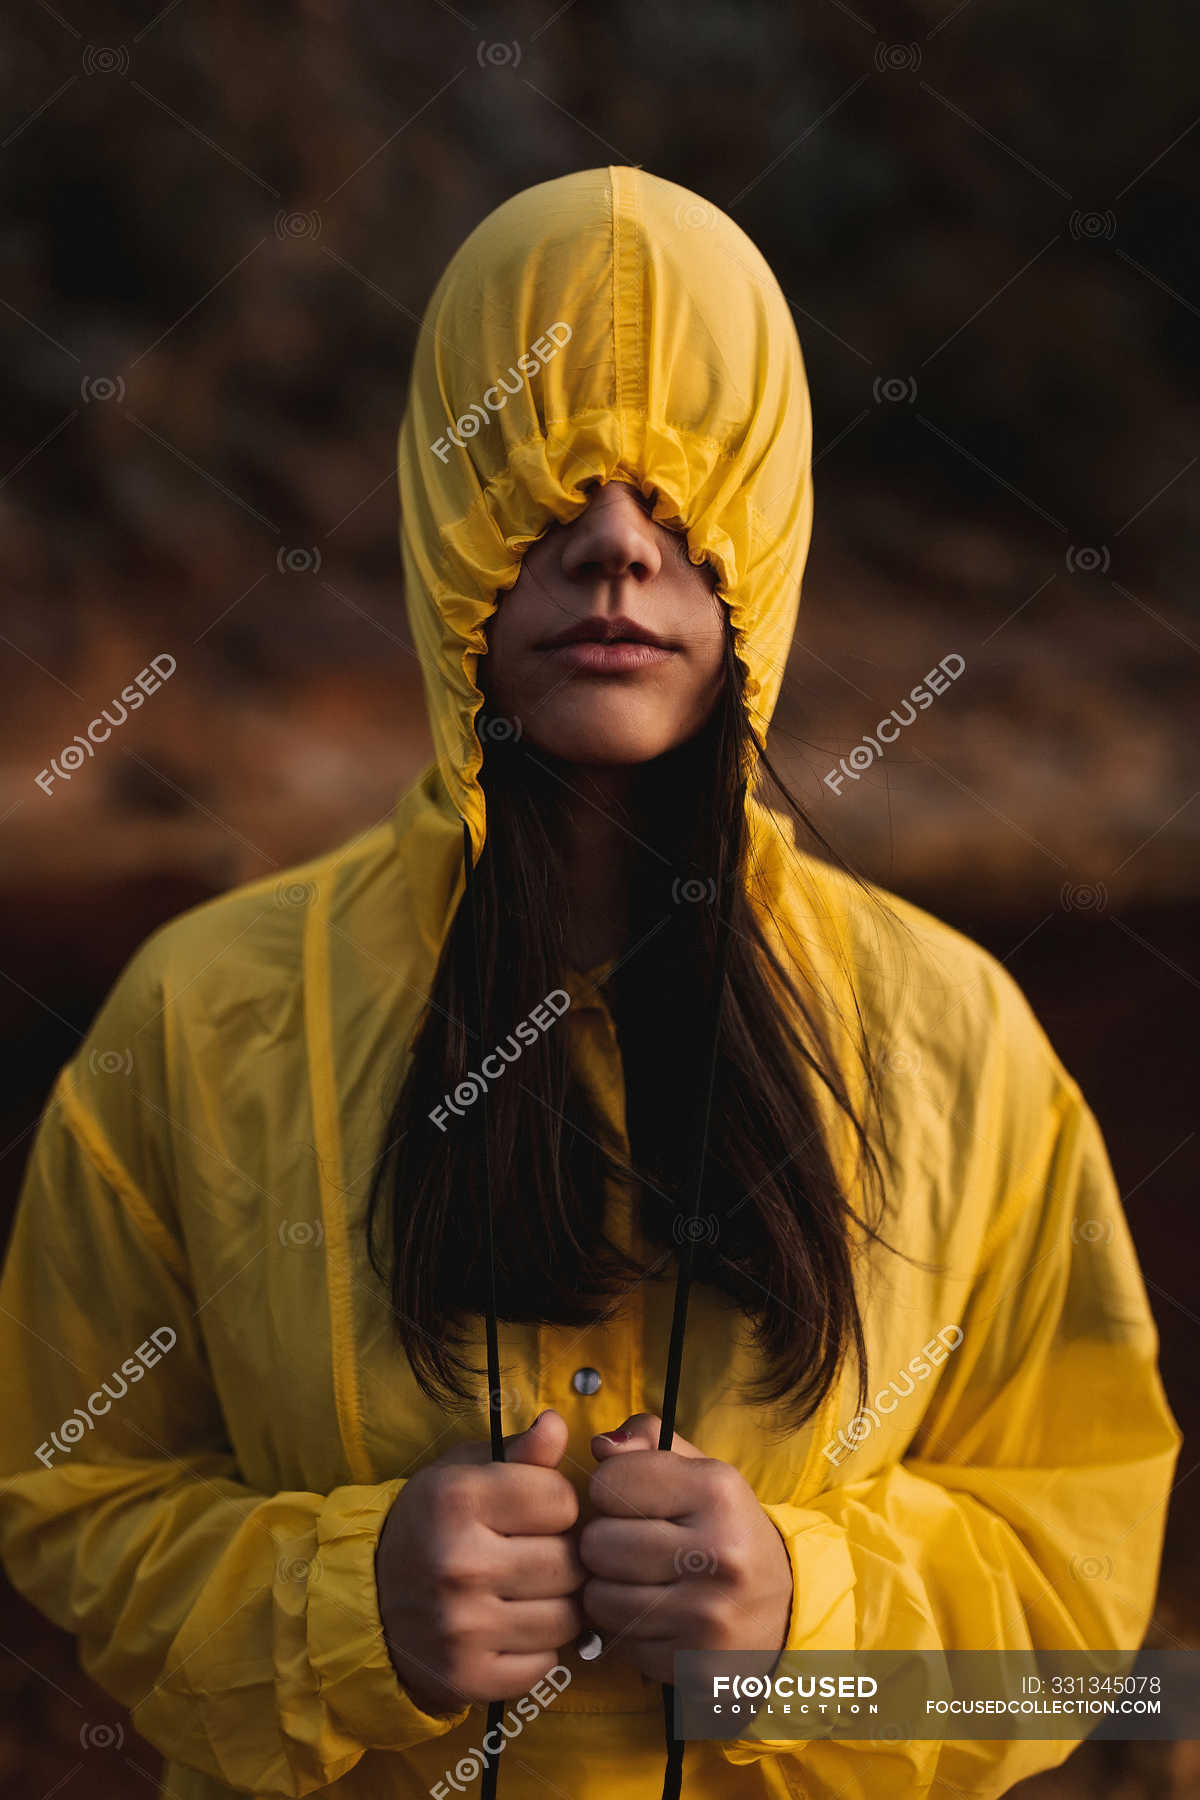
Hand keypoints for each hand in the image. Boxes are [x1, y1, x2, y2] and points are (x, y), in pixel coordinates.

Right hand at [376, 1409, 585, 1713]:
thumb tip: (557, 1425)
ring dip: (556, 1603)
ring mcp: (463, 1627)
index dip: (554, 1502)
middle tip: (532, 1553)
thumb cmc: (429, 1525)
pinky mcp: (468, 1678)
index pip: (561, 1499)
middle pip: (570, 1561)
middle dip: (561, 1554)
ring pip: (567, 1617)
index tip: (531, 1510)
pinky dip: (538, 1648)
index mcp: (457, 1500)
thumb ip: (518, 1452)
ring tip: (525, 1590)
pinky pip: (546, 1663)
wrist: (368, 1601)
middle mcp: (459, 1563)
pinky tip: (511, 1627)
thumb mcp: (462, 1473)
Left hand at [579, 1413, 792, 1685]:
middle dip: (604, 1542)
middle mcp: (717, 1552)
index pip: (609, 1481)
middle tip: (631, 1545)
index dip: (609, 1489)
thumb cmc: (726, 1530)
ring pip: (598, 1598)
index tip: (629, 1499)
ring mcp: (706, 1614)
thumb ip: (648, 1442)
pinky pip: (618, 1642)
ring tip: (639, 1580)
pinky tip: (656, 1616)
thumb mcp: (701, 1472)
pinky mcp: (694, 1663)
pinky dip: (627, 1629)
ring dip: (608, 1589)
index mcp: (717, 1491)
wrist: (786, 1609)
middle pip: (597, 1543)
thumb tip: (600, 1447)